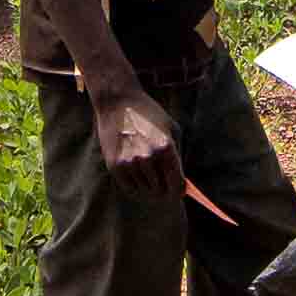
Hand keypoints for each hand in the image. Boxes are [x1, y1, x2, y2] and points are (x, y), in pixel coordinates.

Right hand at [94, 83, 183, 202]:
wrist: (118, 102)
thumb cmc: (150, 115)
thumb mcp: (172, 129)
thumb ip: (178, 156)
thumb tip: (181, 183)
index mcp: (165, 147)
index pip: (176, 184)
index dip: (180, 192)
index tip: (179, 194)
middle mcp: (147, 157)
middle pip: (162, 191)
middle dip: (166, 191)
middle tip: (165, 187)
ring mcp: (130, 162)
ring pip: (145, 192)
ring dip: (150, 187)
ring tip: (148, 172)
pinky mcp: (115, 166)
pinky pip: (130, 189)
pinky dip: (136, 187)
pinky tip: (138, 175)